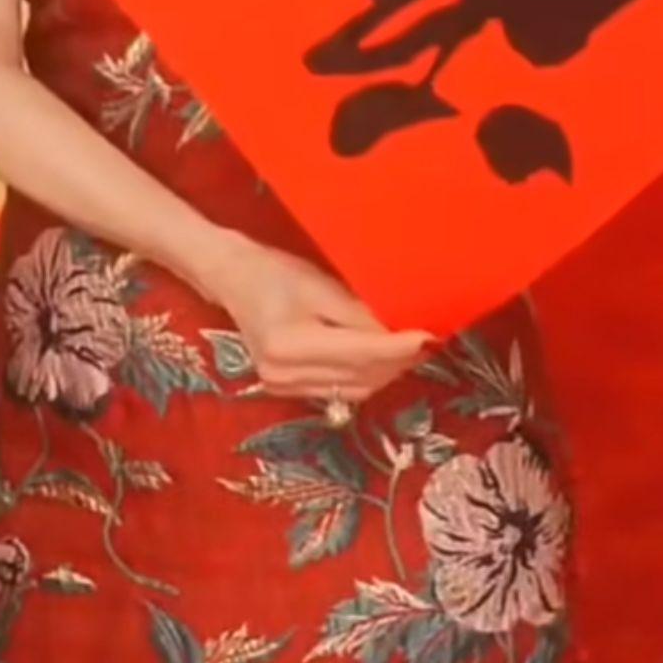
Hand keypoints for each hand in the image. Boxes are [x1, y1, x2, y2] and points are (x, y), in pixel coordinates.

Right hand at [191, 230, 432, 404]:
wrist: (232, 279)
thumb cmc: (275, 271)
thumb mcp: (320, 285)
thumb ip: (358, 315)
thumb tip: (400, 334)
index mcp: (290, 344)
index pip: (360, 353)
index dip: (398, 347)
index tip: (429, 336)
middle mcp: (284, 373)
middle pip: (360, 376)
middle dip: (397, 361)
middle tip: (426, 340)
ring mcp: (282, 387)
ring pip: (353, 389)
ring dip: (384, 372)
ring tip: (408, 350)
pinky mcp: (285, 391)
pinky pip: (339, 391)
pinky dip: (364, 377)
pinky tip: (379, 361)